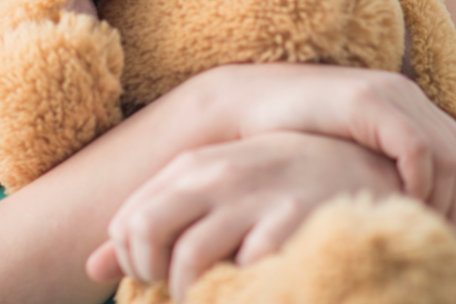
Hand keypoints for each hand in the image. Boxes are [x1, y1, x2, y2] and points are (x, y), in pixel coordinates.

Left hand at [85, 131, 398, 299]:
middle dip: (157, 276)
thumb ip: (159, 222)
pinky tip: (257, 284)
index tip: (166, 274)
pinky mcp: (291, 224)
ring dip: (197, 295)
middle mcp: (221, 174)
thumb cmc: (279, 188)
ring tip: (223, 291)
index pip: (130, 219)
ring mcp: (256, 197)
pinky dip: (240, 292)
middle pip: (147, 234)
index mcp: (198, 165)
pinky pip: (243, 275)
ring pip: (189, 264)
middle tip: (188, 288)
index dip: (138, 260)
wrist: (363, 169)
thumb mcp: (217, 193)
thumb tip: (92, 266)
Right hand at [195, 63, 455, 231]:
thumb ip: (386, 165)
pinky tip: (400, 198)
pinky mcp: (367, 100)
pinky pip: (417, 147)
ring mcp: (390, 93)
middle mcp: (408, 93)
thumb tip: (418, 209)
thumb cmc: (296, 136)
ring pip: (450, 155)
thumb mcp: (353, 151)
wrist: (249, 102)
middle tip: (436, 238)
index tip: (444, 231)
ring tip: (418, 225)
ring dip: (442, 199)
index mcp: (411, 103)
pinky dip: (419, 180)